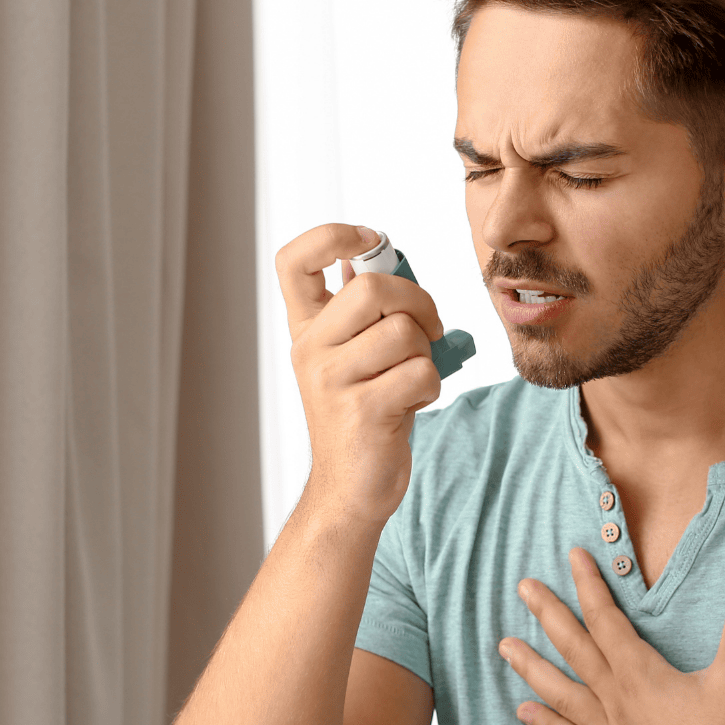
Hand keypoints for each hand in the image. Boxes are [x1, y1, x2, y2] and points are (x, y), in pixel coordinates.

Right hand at [274, 223, 446, 524]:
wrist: (351, 488)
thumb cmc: (365, 413)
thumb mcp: (355, 355)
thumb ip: (364, 309)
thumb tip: (379, 253)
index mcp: (306, 328)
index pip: (292, 260)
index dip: (332, 235)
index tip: (370, 241)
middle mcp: (310, 349)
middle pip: (373, 287)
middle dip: (418, 302)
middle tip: (428, 329)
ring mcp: (332, 381)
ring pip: (404, 332)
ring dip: (427, 352)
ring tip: (411, 377)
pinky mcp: (362, 411)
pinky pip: (421, 372)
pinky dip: (431, 386)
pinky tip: (412, 403)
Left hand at [498, 548, 724, 724]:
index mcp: (640, 674)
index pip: (607, 618)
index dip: (590, 585)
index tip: (573, 556)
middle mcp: (617, 700)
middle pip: (574, 648)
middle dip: (549, 614)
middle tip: (523, 587)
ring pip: (562, 692)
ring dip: (532, 667)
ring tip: (504, 648)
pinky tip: (524, 715)